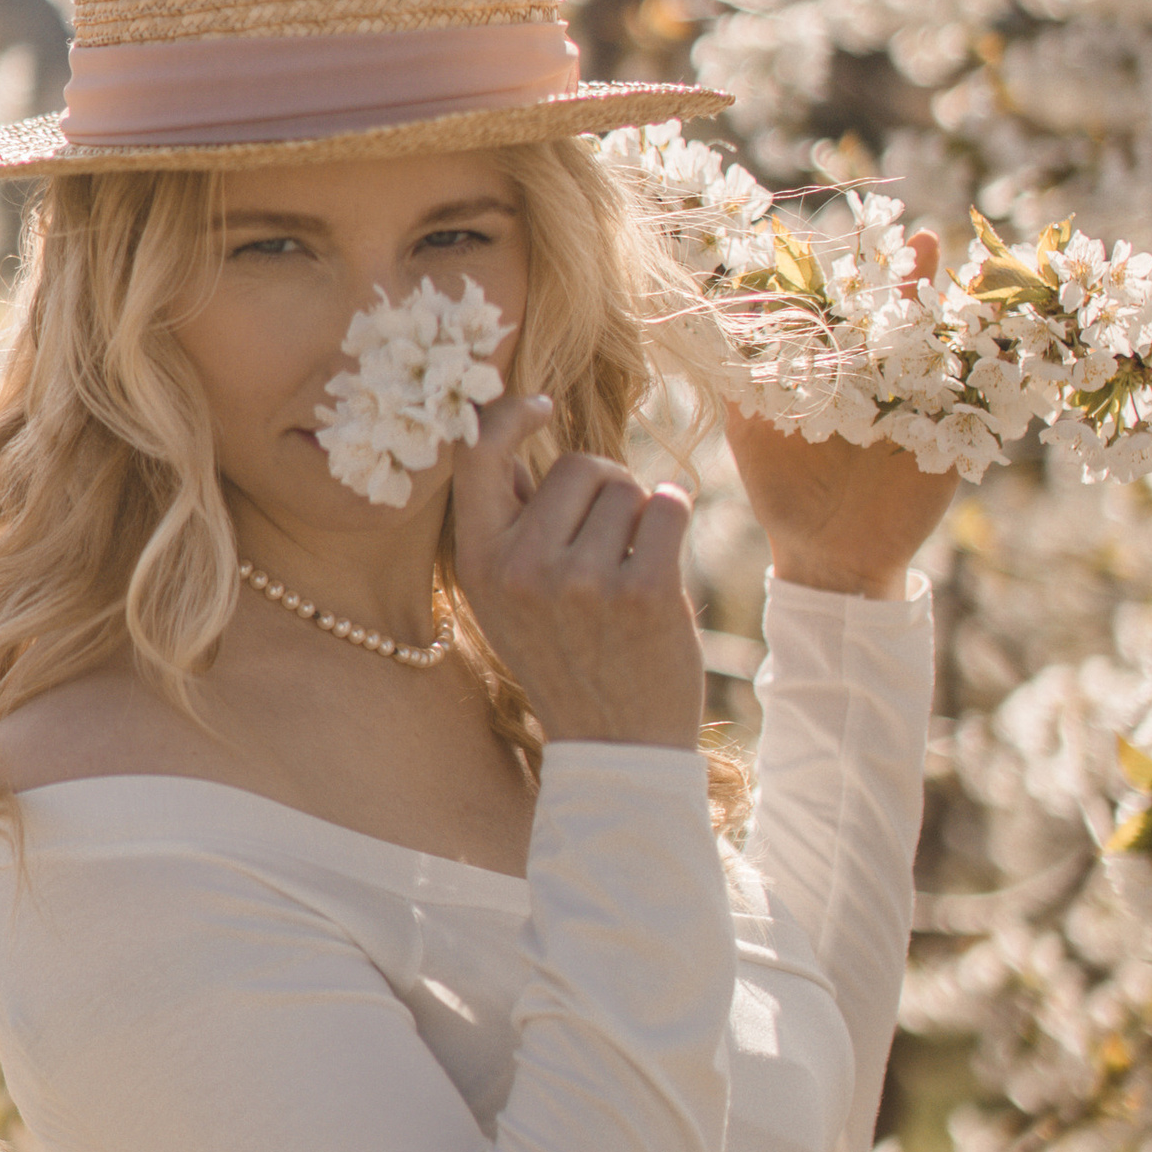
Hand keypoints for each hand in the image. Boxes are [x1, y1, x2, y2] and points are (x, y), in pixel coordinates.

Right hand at [453, 394, 703, 747]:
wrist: (616, 746)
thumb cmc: (565, 656)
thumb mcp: (507, 597)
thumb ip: (509, 520)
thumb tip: (512, 424)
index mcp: (479, 562)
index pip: (477, 455)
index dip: (508, 414)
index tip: (542, 405)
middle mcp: (522, 569)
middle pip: (578, 465)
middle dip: (604, 486)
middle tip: (607, 540)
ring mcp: (583, 582)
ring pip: (628, 488)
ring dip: (640, 515)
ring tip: (629, 569)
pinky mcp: (644, 592)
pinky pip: (668, 507)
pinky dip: (674, 518)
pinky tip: (664, 558)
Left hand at [723, 226, 958, 598]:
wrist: (827, 555)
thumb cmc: (783, 490)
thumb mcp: (755, 435)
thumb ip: (745, 386)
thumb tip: (717, 333)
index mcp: (838, 369)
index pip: (848, 312)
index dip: (851, 278)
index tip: (862, 248)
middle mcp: (883, 378)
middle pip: (903, 319)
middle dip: (915, 280)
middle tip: (923, 242)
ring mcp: (921, 406)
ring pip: (945, 351)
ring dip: (960, 316)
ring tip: (980, 281)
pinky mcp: (952, 442)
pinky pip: (979, 406)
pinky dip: (994, 376)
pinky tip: (1002, 348)